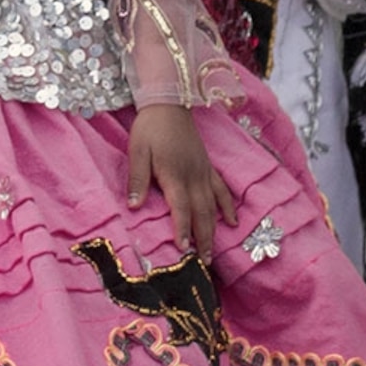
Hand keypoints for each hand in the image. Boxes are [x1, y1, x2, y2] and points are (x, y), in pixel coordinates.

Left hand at [124, 103, 236, 259]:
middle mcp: (193, 177)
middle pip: (201, 213)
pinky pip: (222, 190)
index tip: (184, 249)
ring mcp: (204, 172)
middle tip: (203, 263)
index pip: (180, 208)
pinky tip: (233, 221)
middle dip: (202, 238)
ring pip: (213, 206)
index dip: (182, 229)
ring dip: (214, 230)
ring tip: (213, 252)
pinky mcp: (208, 166)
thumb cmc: (149, 128)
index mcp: (174, 175)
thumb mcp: (137, 150)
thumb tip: (133, 205)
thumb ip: (137, 178)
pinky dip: (228, 206)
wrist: (169, 103)